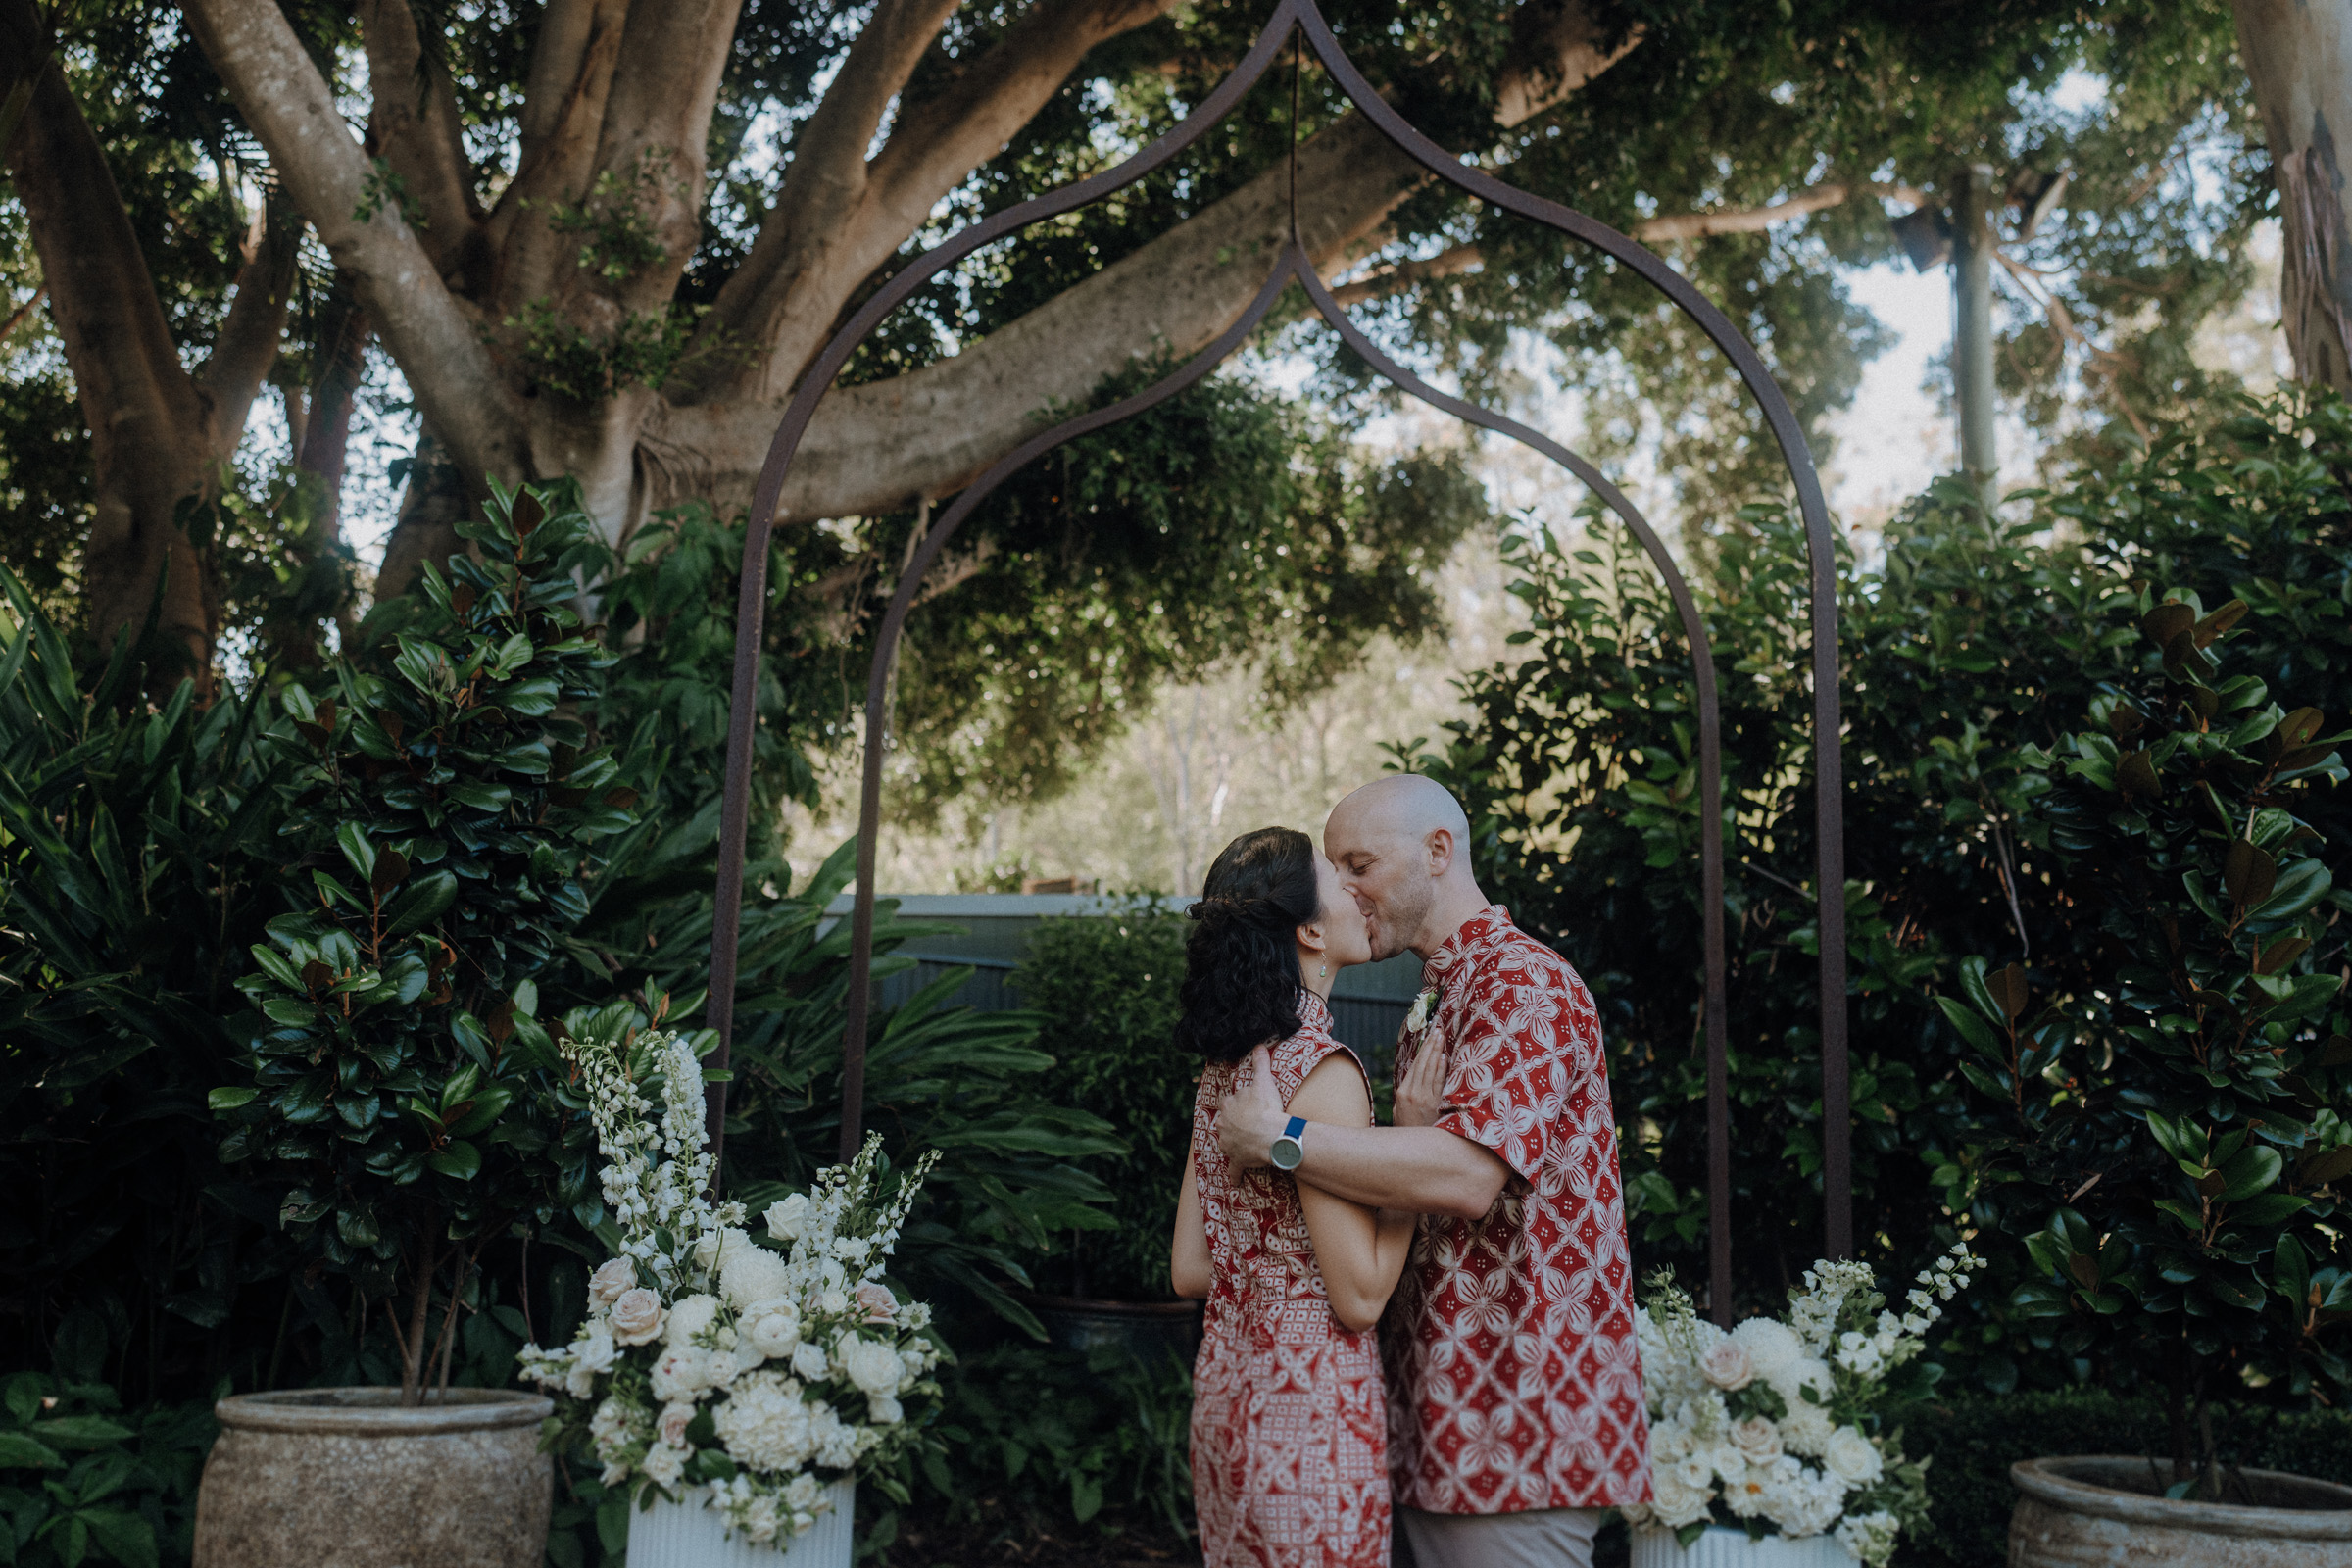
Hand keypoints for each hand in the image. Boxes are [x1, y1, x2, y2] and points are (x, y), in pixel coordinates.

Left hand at [1216, 1045, 1285, 1169]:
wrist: (1271, 1135)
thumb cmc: (1266, 1108)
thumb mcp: (1264, 1082)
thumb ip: (1260, 1064)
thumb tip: (1259, 1046)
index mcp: (1228, 1106)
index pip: (1227, 1101)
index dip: (1235, 1102)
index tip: (1244, 1103)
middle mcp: (1224, 1125)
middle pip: (1225, 1122)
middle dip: (1233, 1123)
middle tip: (1247, 1123)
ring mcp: (1229, 1144)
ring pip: (1226, 1143)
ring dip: (1232, 1144)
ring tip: (1244, 1145)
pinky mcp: (1237, 1160)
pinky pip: (1234, 1170)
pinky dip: (1235, 1175)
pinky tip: (1236, 1182)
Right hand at [1394, 1038, 1447, 1127]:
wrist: (1412, 1147)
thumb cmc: (1406, 1128)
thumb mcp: (1400, 1109)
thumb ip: (1407, 1091)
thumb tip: (1417, 1075)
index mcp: (1402, 1092)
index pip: (1415, 1065)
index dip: (1423, 1050)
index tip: (1428, 1037)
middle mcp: (1413, 1092)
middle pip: (1423, 1064)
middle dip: (1431, 1046)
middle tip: (1437, 1031)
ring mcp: (1425, 1098)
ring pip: (1431, 1070)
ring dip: (1436, 1053)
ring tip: (1440, 1039)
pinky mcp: (1435, 1105)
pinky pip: (1439, 1083)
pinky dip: (1441, 1069)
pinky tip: (1444, 1058)